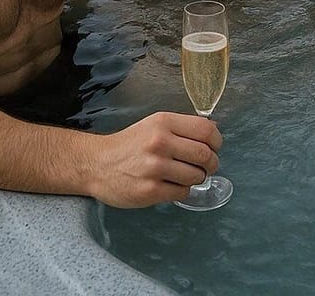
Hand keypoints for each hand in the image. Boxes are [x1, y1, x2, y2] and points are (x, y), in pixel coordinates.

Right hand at [90, 112, 221, 207]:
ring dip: (197, 178)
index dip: (217, 141)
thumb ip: (183, 127)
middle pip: (205, 154)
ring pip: (196, 176)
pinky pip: (182, 192)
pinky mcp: (150, 191)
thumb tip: (214, 129)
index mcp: (164, 123)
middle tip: (208, 166)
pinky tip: (172, 184)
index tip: (215, 147)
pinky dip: (182, 190)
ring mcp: (155, 168)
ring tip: (186, 175)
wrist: (97, 164)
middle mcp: (160, 143)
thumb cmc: (130, 144)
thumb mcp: (155, 124)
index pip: (206, 130)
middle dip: (212, 163)